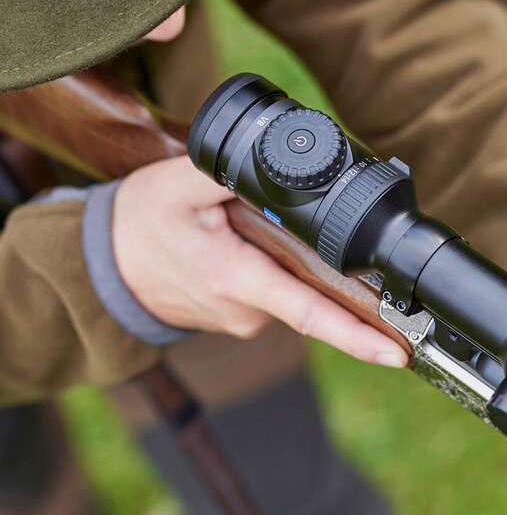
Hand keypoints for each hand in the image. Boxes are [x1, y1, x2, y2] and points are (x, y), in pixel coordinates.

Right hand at [112, 156, 409, 366]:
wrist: (100, 266)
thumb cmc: (141, 223)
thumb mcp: (179, 184)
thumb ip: (231, 173)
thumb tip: (278, 162)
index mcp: (238, 280)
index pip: (310, 313)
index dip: (357, 337)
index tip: (398, 352)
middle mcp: (248, 310)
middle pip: (318, 300)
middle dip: (353, 292)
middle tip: (383, 283)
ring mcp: (245, 319)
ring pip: (299, 292)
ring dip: (308, 269)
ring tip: (276, 236)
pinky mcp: (244, 316)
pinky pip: (280, 293)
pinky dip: (287, 272)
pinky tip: (269, 248)